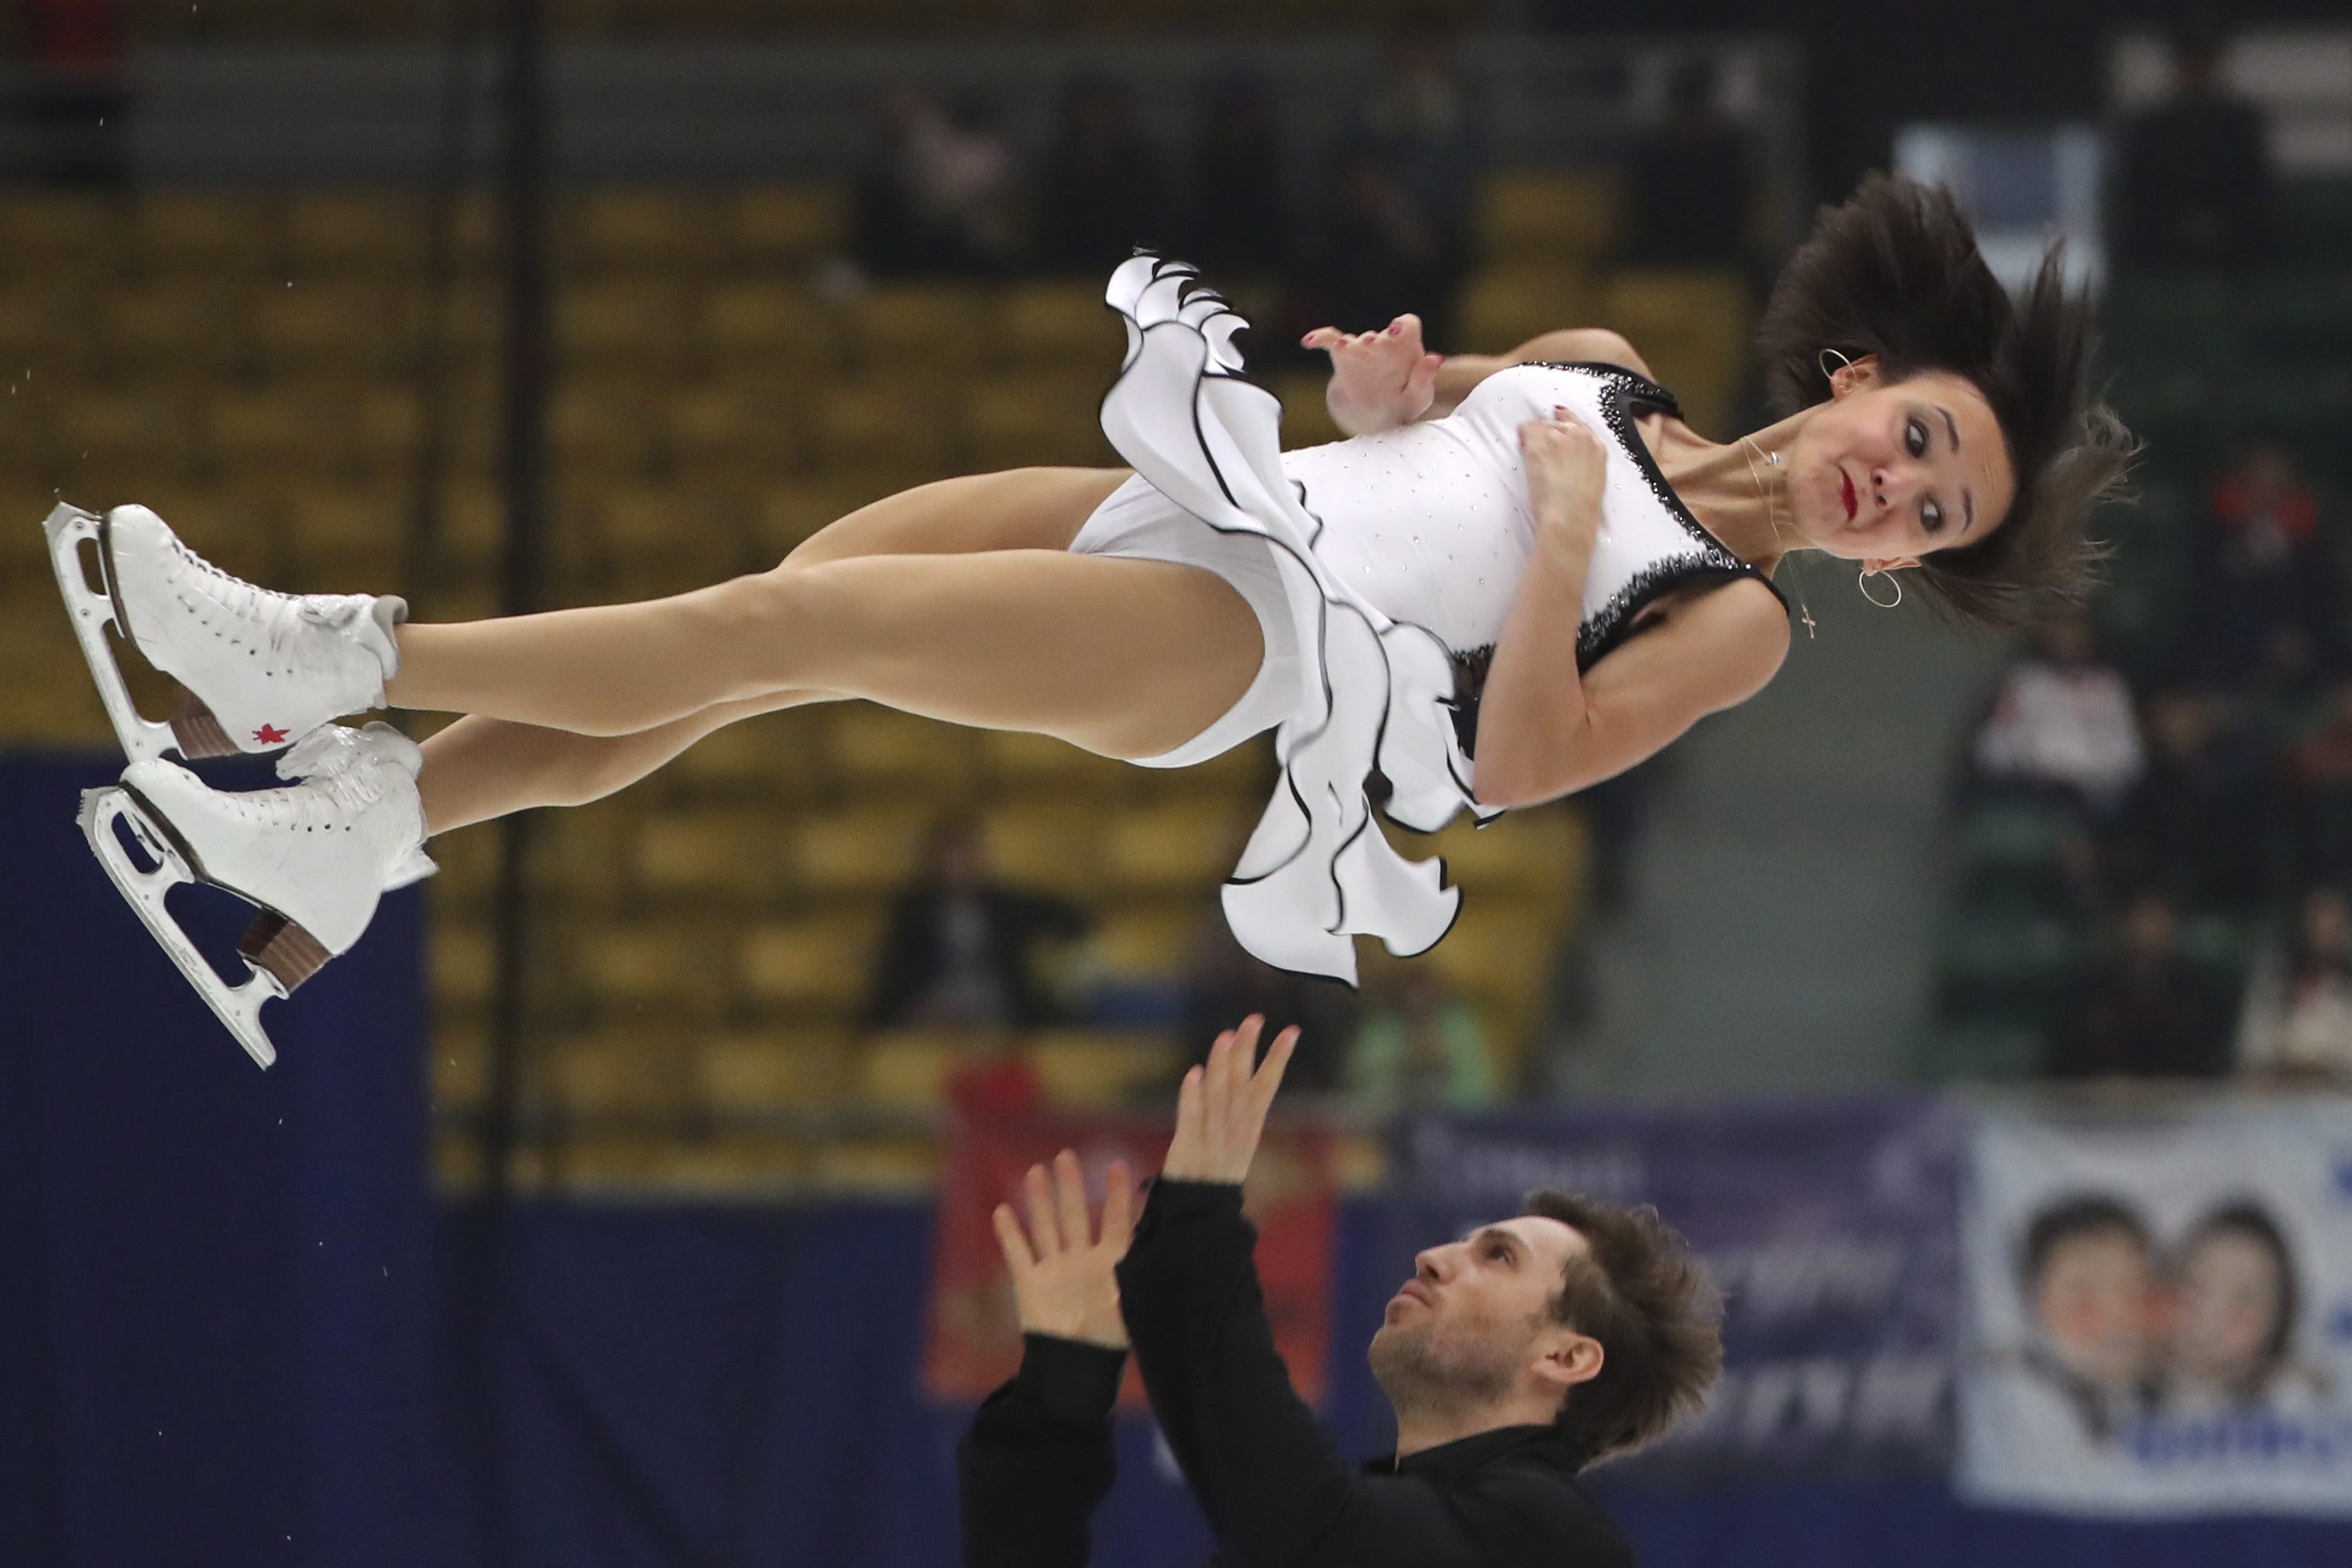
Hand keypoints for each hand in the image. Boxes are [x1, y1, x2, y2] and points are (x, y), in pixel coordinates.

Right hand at [993, 1151, 1137, 1348]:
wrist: (1076, 1371)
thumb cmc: (1110, 1341)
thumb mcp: (1130, 1304)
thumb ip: (1135, 1275)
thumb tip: (1151, 1247)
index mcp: (1110, 1264)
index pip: (1114, 1221)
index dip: (1117, 1195)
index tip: (1119, 1165)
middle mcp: (1080, 1261)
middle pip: (1074, 1216)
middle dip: (1070, 1186)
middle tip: (1066, 1155)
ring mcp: (1054, 1271)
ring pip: (1045, 1228)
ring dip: (1040, 1201)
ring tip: (1036, 1171)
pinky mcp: (1030, 1286)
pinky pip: (1018, 1254)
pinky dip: (1010, 1234)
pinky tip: (1002, 1210)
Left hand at [1160, 1015, 1298, 1184]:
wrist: (1202, 1211)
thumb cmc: (1218, 1169)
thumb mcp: (1238, 1137)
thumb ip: (1238, 1103)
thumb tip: (1234, 1060)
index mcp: (1250, 1126)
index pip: (1267, 1086)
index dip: (1279, 1058)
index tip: (1291, 1031)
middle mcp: (1235, 1130)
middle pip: (1243, 1084)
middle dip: (1248, 1051)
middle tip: (1254, 1020)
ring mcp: (1213, 1139)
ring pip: (1219, 1097)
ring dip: (1221, 1066)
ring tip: (1224, 1037)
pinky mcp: (1187, 1148)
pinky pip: (1191, 1119)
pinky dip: (1192, 1097)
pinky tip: (1193, 1074)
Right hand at [1305, 315, 1443, 436]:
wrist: (1378, 413)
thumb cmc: (1403, 402)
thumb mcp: (1419, 397)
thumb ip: (1426, 378)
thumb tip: (1436, 359)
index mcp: (1406, 347)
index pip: (1407, 324)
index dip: (1403, 325)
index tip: (1397, 329)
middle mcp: (1383, 343)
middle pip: (1377, 337)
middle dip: (1374, 343)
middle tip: (1371, 345)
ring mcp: (1361, 348)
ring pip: (1354, 341)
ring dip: (1350, 345)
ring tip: (1345, 347)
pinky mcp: (1342, 355)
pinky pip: (1329, 340)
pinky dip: (1319, 338)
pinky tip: (1308, 341)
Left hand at [1519, 406, 1607, 536]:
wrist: (1570, 517)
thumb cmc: (1581, 508)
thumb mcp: (1594, 479)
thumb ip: (1584, 461)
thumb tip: (1571, 458)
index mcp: (1597, 446)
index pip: (1578, 423)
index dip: (1563, 424)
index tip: (1556, 427)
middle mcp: (1580, 436)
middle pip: (1557, 422)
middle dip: (1548, 433)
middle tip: (1543, 452)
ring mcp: (1559, 438)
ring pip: (1540, 424)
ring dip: (1535, 437)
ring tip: (1535, 458)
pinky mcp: (1539, 445)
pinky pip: (1526, 429)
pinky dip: (1523, 438)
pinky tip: (1524, 451)